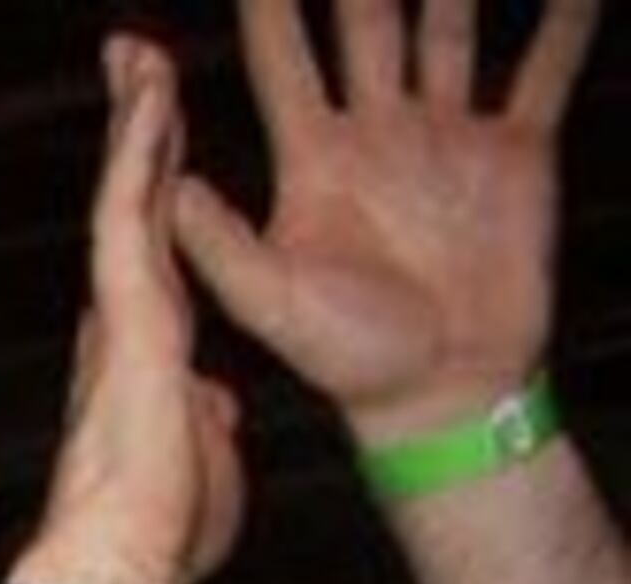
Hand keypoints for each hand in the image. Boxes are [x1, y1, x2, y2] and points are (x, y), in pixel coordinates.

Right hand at [19, 36, 246, 583]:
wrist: (122, 563)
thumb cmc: (161, 534)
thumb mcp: (201, 460)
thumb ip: (201, 421)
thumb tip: (209, 409)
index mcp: (145, 351)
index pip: (157, 250)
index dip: (159, 194)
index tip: (159, 144)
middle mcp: (125, 320)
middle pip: (136, 205)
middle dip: (137, 136)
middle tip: (135, 68)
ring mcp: (122, 312)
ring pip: (129, 194)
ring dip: (135, 120)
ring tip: (138, 56)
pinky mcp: (127, 312)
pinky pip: (135, 213)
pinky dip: (141, 152)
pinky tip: (149, 97)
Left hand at [171, 0, 593, 442]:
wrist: (440, 395)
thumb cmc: (349, 360)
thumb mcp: (271, 302)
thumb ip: (221, 242)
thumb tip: (170, 181)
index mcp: (314, 159)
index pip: (282, 57)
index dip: (268, 4)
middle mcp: (379, 132)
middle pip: (367, 24)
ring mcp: (448, 136)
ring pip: (451, 28)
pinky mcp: (516, 154)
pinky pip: (544, 71)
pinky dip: (564, 24)